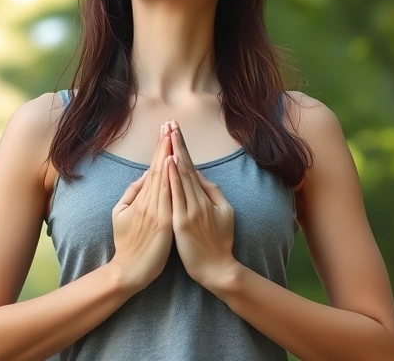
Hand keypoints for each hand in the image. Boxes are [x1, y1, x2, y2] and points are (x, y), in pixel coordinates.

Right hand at [109, 123, 174, 291]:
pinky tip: (174, 164)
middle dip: (165, 145)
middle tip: (170, 125)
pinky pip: (169, 196)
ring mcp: (157, 211)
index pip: (154, 169)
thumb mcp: (121, 214)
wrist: (130, 270)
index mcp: (141, 199)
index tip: (165, 131)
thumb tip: (144, 175)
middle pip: (160, 168)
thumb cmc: (127, 243)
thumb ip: (132, 193)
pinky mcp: (164, 223)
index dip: (160, 149)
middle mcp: (149, 202)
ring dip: (170, 155)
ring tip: (173, 136)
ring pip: (164, 178)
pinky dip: (172, 179)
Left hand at [166, 120, 238, 291]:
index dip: (183, 148)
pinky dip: (172, 178)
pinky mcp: (182, 223)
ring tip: (168, 135)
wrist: (217, 269)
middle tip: (170, 123)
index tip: (175, 130)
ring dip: (173, 154)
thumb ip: (213, 193)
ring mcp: (190, 210)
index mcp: (205, 197)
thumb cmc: (220, 242)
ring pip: (180, 177)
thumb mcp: (225, 213)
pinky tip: (168, 164)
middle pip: (184, 166)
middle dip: (177, 143)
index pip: (190, 167)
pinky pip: (176, 196)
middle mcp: (197, 200)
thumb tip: (201, 176)